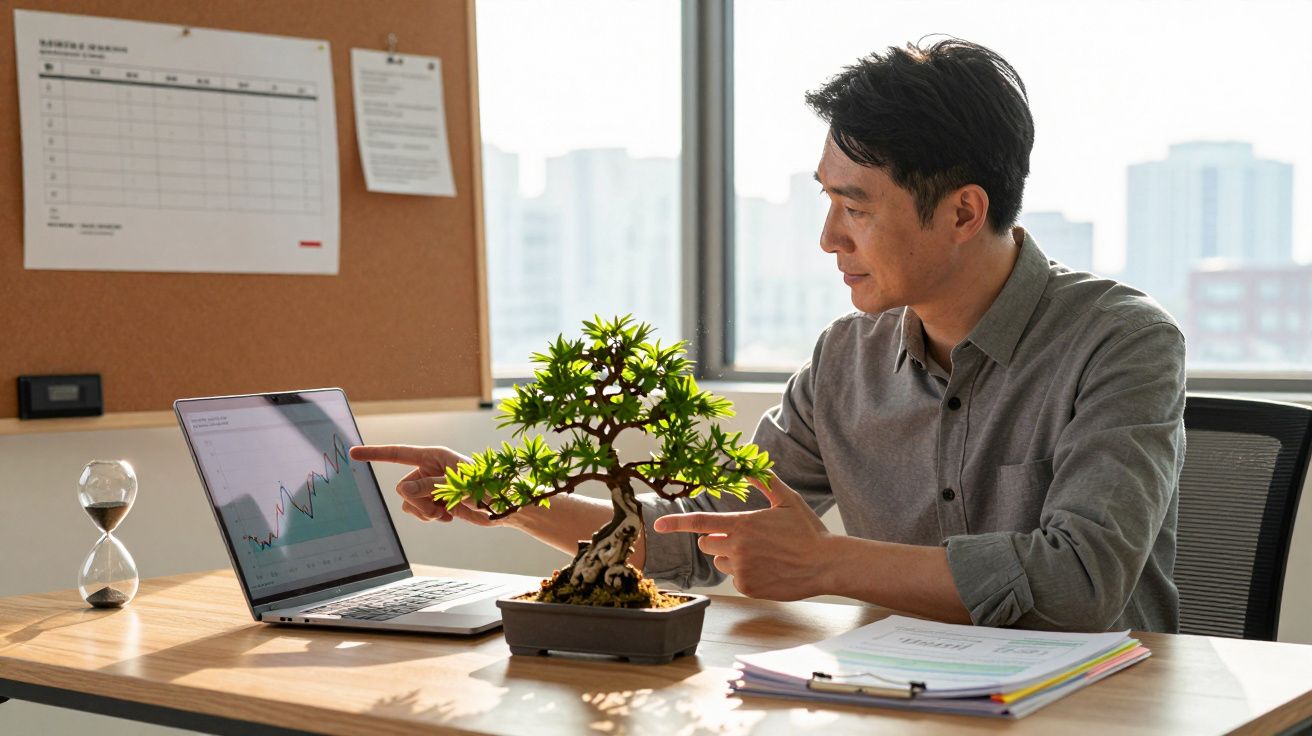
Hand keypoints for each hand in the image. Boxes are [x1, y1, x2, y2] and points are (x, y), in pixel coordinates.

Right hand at [348, 444, 502, 526]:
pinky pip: (418, 512)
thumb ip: (429, 487)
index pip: (398, 454)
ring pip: (409, 503)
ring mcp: (432, 486)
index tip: (353, 453)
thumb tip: (402, 490)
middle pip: (403, 488)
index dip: (375, 454)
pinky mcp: (436, 501)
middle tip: (439, 509)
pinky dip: (430, 518)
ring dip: (424, 513)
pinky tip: (449, 517)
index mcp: (434, 456)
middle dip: (418, 503)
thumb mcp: (458, 487)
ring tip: (446, 514)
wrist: (503, 507)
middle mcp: (430, 469)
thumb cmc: (488, 488)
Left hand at [652, 472, 831, 599]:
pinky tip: (768, 569)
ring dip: (731, 558)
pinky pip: (734, 579)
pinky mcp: (747, 588)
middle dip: (717, 540)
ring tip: (761, 555)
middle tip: (744, 538)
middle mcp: (737, 548)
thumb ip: (764, 481)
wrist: (825, 564)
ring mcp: (741, 570)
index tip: (658, 526)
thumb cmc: (808, 530)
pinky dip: (745, 574)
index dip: (676, 524)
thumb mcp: (787, 500)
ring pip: (720, 562)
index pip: (700, 523)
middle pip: (707, 544)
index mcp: (743, 525)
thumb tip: (749, 465)